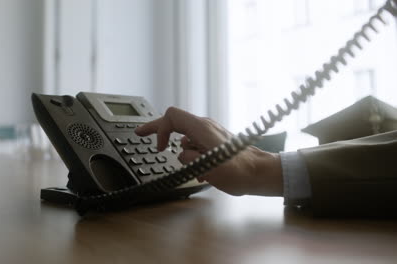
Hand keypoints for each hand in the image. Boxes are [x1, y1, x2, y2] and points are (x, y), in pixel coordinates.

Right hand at [134, 107, 282, 196]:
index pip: (172, 117)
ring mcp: (211, 132)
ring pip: (186, 135)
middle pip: (175, 120)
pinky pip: (197, 142)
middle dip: (157, 128)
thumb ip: (187, 158)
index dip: (160, 130)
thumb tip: (182, 155)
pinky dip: (192, 153)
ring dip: (181, 150)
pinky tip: (198, 169)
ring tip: (188, 167)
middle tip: (140, 132)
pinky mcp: (216, 140)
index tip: (160, 148)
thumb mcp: (206, 167)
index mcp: (202, 128)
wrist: (259, 172)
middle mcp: (206, 126)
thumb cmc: (238, 171)